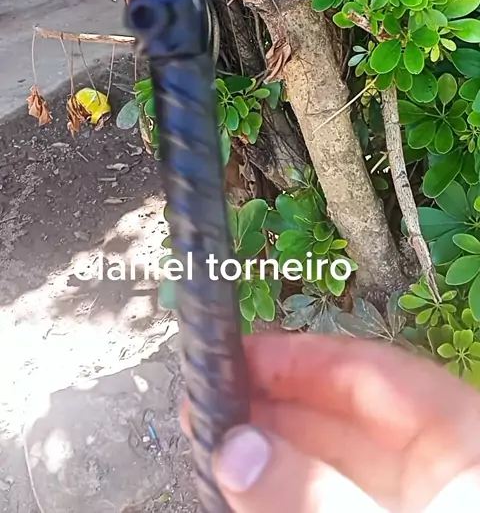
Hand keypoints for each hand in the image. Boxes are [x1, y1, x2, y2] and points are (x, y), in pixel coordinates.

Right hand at [184, 335, 479, 511]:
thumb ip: (317, 491)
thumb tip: (239, 451)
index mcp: (465, 439)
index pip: (373, 371)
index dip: (302, 356)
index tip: (240, 354)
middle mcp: (440, 469)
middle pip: (344, 416)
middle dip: (274, 403)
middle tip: (211, 399)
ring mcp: (414, 504)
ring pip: (331, 466)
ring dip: (271, 450)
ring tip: (215, 441)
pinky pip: (328, 502)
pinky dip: (287, 495)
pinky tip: (247, 486)